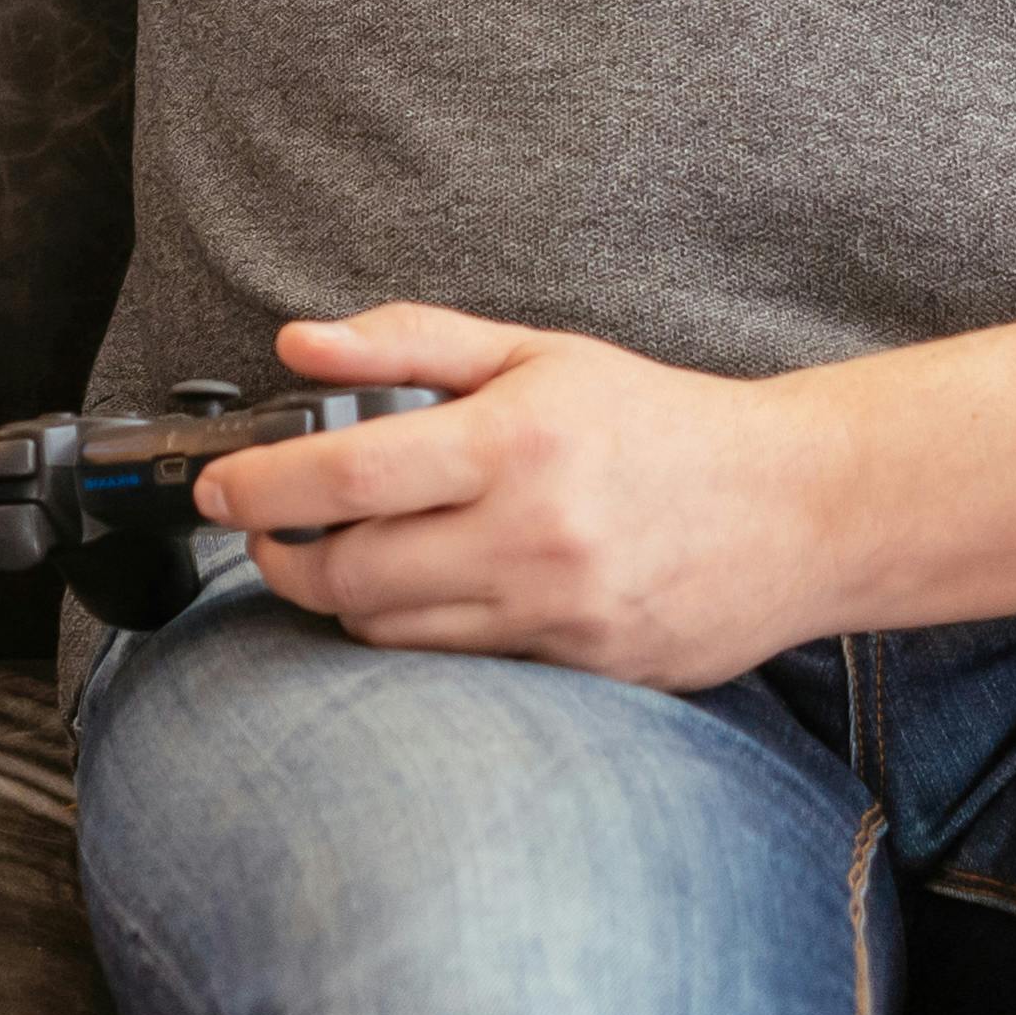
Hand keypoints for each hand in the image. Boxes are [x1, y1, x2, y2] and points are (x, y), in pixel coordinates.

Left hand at [201, 306, 856, 689]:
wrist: (799, 510)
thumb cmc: (658, 422)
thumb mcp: (537, 353)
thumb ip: (410, 343)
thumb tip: (297, 344)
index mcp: (515, 441)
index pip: (344, 478)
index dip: (258, 488)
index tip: (216, 486)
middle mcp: (532, 534)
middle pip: (351, 575)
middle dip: (287, 556)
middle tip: (273, 531)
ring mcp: (558, 614)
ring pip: (392, 633)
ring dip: (345, 602)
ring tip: (349, 558)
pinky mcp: (581, 670)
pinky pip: (458, 666)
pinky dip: (418, 634)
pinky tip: (427, 594)